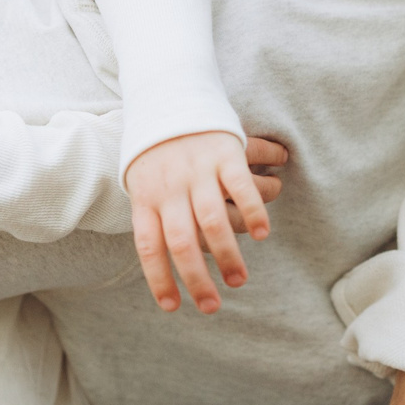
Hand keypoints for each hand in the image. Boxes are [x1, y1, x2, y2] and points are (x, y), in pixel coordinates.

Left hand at [127, 132, 282, 313]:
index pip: (149, 247)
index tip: (174, 307)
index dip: (160, 279)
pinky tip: (263, 235)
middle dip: (197, 278)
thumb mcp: (141, 183)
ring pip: (213, 220)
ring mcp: (197, 170)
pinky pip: (241, 187)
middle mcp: (170, 187)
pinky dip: (254, 212)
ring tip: (239, 280)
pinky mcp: (224, 152)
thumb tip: (163, 266)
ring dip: (228, 255)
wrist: (169, 96)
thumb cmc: (155, 153)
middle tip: (212, 306)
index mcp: (146, 197)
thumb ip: (152, 218)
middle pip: (182, 241)